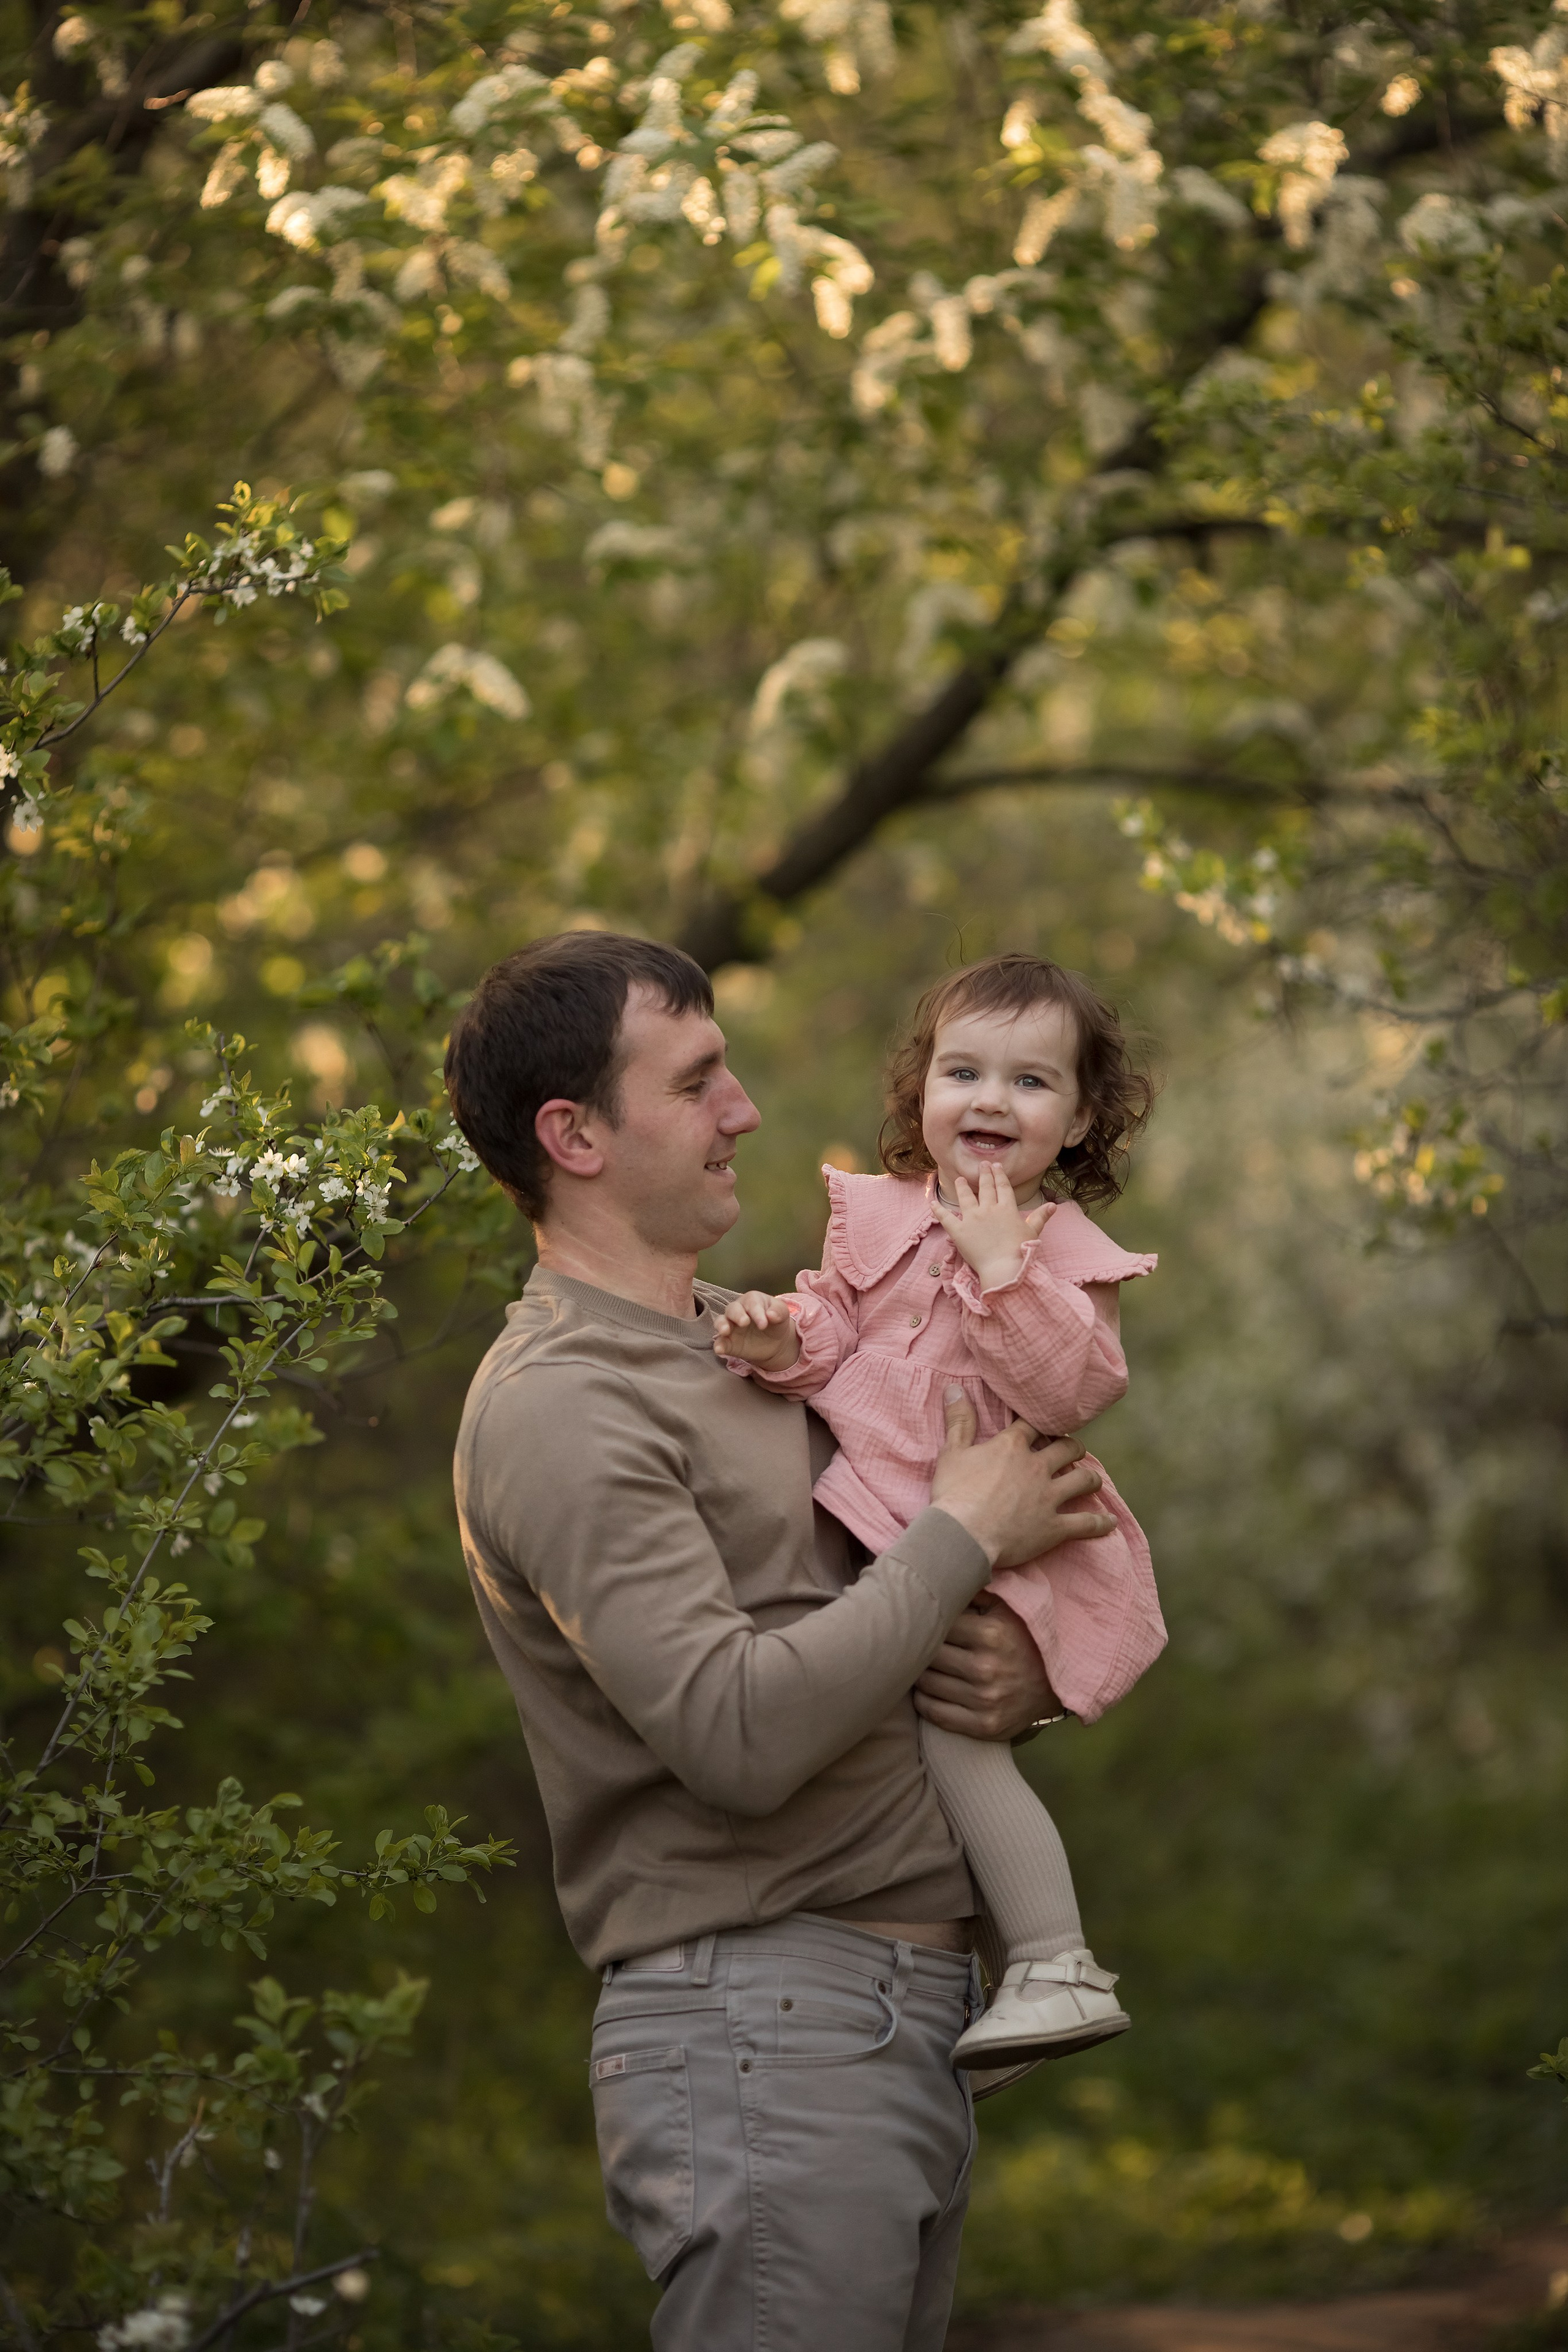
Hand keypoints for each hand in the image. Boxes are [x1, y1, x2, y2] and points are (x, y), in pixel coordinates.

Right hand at [710, 1290, 801, 1371]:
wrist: (775, 1342)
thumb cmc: (776, 1321)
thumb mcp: (782, 1314)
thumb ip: (779, 1311)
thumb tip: (771, 1314)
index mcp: (752, 1300)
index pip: (752, 1303)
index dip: (757, 1313)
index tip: (764, 1324)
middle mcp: (738, 1311)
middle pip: (732, 1308)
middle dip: (737, 1315)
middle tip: (744, 1322)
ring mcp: (731, 1326)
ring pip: (720, 1321)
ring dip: (721, 1325)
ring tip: (725, 1331)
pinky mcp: (728, 1342)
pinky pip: (720, 1342)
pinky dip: (718, 1345)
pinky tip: (719, 1349)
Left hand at [914, 1597, 1057, 1741]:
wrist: (1055, 1685)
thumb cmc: (1023, 1640)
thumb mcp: (1007, 1609)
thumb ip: (973, 1593)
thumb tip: (937, 1578)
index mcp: (991, 1634)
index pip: (937, 1624)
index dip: (928, 1622)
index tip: (923, 1621)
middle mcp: (987, 1668)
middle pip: (928, 1655)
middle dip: (920, 1648)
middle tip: (914, 1644)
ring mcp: (985, 1701)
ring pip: (926, 1684)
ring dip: (919, 1674)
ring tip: (920, 1666)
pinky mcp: (984, 1725)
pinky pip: (935, 1713)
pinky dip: (923, 1701)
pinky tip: (926, 1691)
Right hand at [929, 1386, 1114, 1568]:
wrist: (962, 1536)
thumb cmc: (953, 1493)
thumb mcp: (951, 1452)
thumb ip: (959, 1421)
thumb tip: (953, 1388)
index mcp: (1012, 1447)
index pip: (1033, 1425)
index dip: (1040, 1423)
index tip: (1044, 1424)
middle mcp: (1036, 1467)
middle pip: (1066, 1448)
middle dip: (1072, 1447)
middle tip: (1072, 1451)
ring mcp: (1049, 1497)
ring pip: (1083, 1480)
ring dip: (1090, 1478)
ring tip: (1092, 1479)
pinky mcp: (1054, 1527)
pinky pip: (1086, 1523)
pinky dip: (1100, 1522)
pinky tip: (1110, 1522)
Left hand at [931, 1168, 1052, 1292]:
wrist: (1003, 1268)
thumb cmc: (1020, 1251)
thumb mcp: (1033, 1232)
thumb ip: (1041, 1217)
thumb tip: (1054, 1205)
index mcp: (1006, 1208)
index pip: (1003, 1187)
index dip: (999, 1175)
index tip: (996, 1166)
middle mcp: (988, 1209)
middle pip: (985, 1187)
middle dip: (984, 1174)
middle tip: (982, 1164)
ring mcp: (972, 1218)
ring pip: (966, 1197)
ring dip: (963, 1187)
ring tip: (960, 1179)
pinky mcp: (958, 1231)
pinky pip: (946, 1217)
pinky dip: (938, 1210)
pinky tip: (931, 1202)